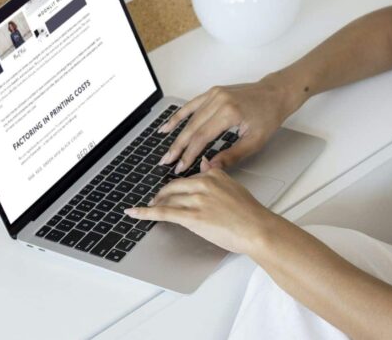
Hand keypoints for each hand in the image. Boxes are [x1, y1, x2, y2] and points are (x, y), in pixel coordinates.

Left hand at [125, 158, 276, 254]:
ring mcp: (196, 200)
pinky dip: (145, 212)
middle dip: (162, 195)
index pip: (187, 178)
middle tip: (156, 201)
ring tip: (148, 209)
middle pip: (173, 187)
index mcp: (214, 174)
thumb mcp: (233, 185)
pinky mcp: (191, 216)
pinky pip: (163, 212)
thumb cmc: (249, 213)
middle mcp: (203, 183)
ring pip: (167, 199)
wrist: (256, 229)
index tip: (170, 191)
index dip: (176, 188)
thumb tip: (205, 163)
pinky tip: (134, 212)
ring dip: (155, 205)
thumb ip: (216, 173)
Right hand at [157, 78, 291, 173]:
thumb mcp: (254, 142)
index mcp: (230, 112)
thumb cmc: (268, 116)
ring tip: (167, 151)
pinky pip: (192, 105)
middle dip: (179, 147)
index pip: (202, 137)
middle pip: (192, 128)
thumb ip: (231, 156)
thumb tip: (210, 167)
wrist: (275, 94)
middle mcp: (219, 100)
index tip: (181, 167)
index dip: (189, 154)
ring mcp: (214, 94)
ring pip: (190, 118)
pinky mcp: (213, 92)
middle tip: (168, 163)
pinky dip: (178, 116)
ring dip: (176, 135)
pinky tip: (168, 126)